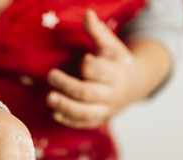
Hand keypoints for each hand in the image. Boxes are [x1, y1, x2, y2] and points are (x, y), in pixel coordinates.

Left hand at [45, 9, 138, 128]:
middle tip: (51, 75)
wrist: (133, 86)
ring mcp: (106, 109)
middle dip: (68, 85)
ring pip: (85, 112)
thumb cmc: (115, 62)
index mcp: (117, 72)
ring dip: (66, 106)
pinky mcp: (99, 120)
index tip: (83, 59)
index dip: (89, 66)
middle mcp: (112, 93)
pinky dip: (69, 120)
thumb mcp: (111, 45)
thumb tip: (88, 13)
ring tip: (49, 98)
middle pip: (87, 93)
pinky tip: (55, 113)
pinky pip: (84, 124)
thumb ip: (97, 31)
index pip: (100, 71)